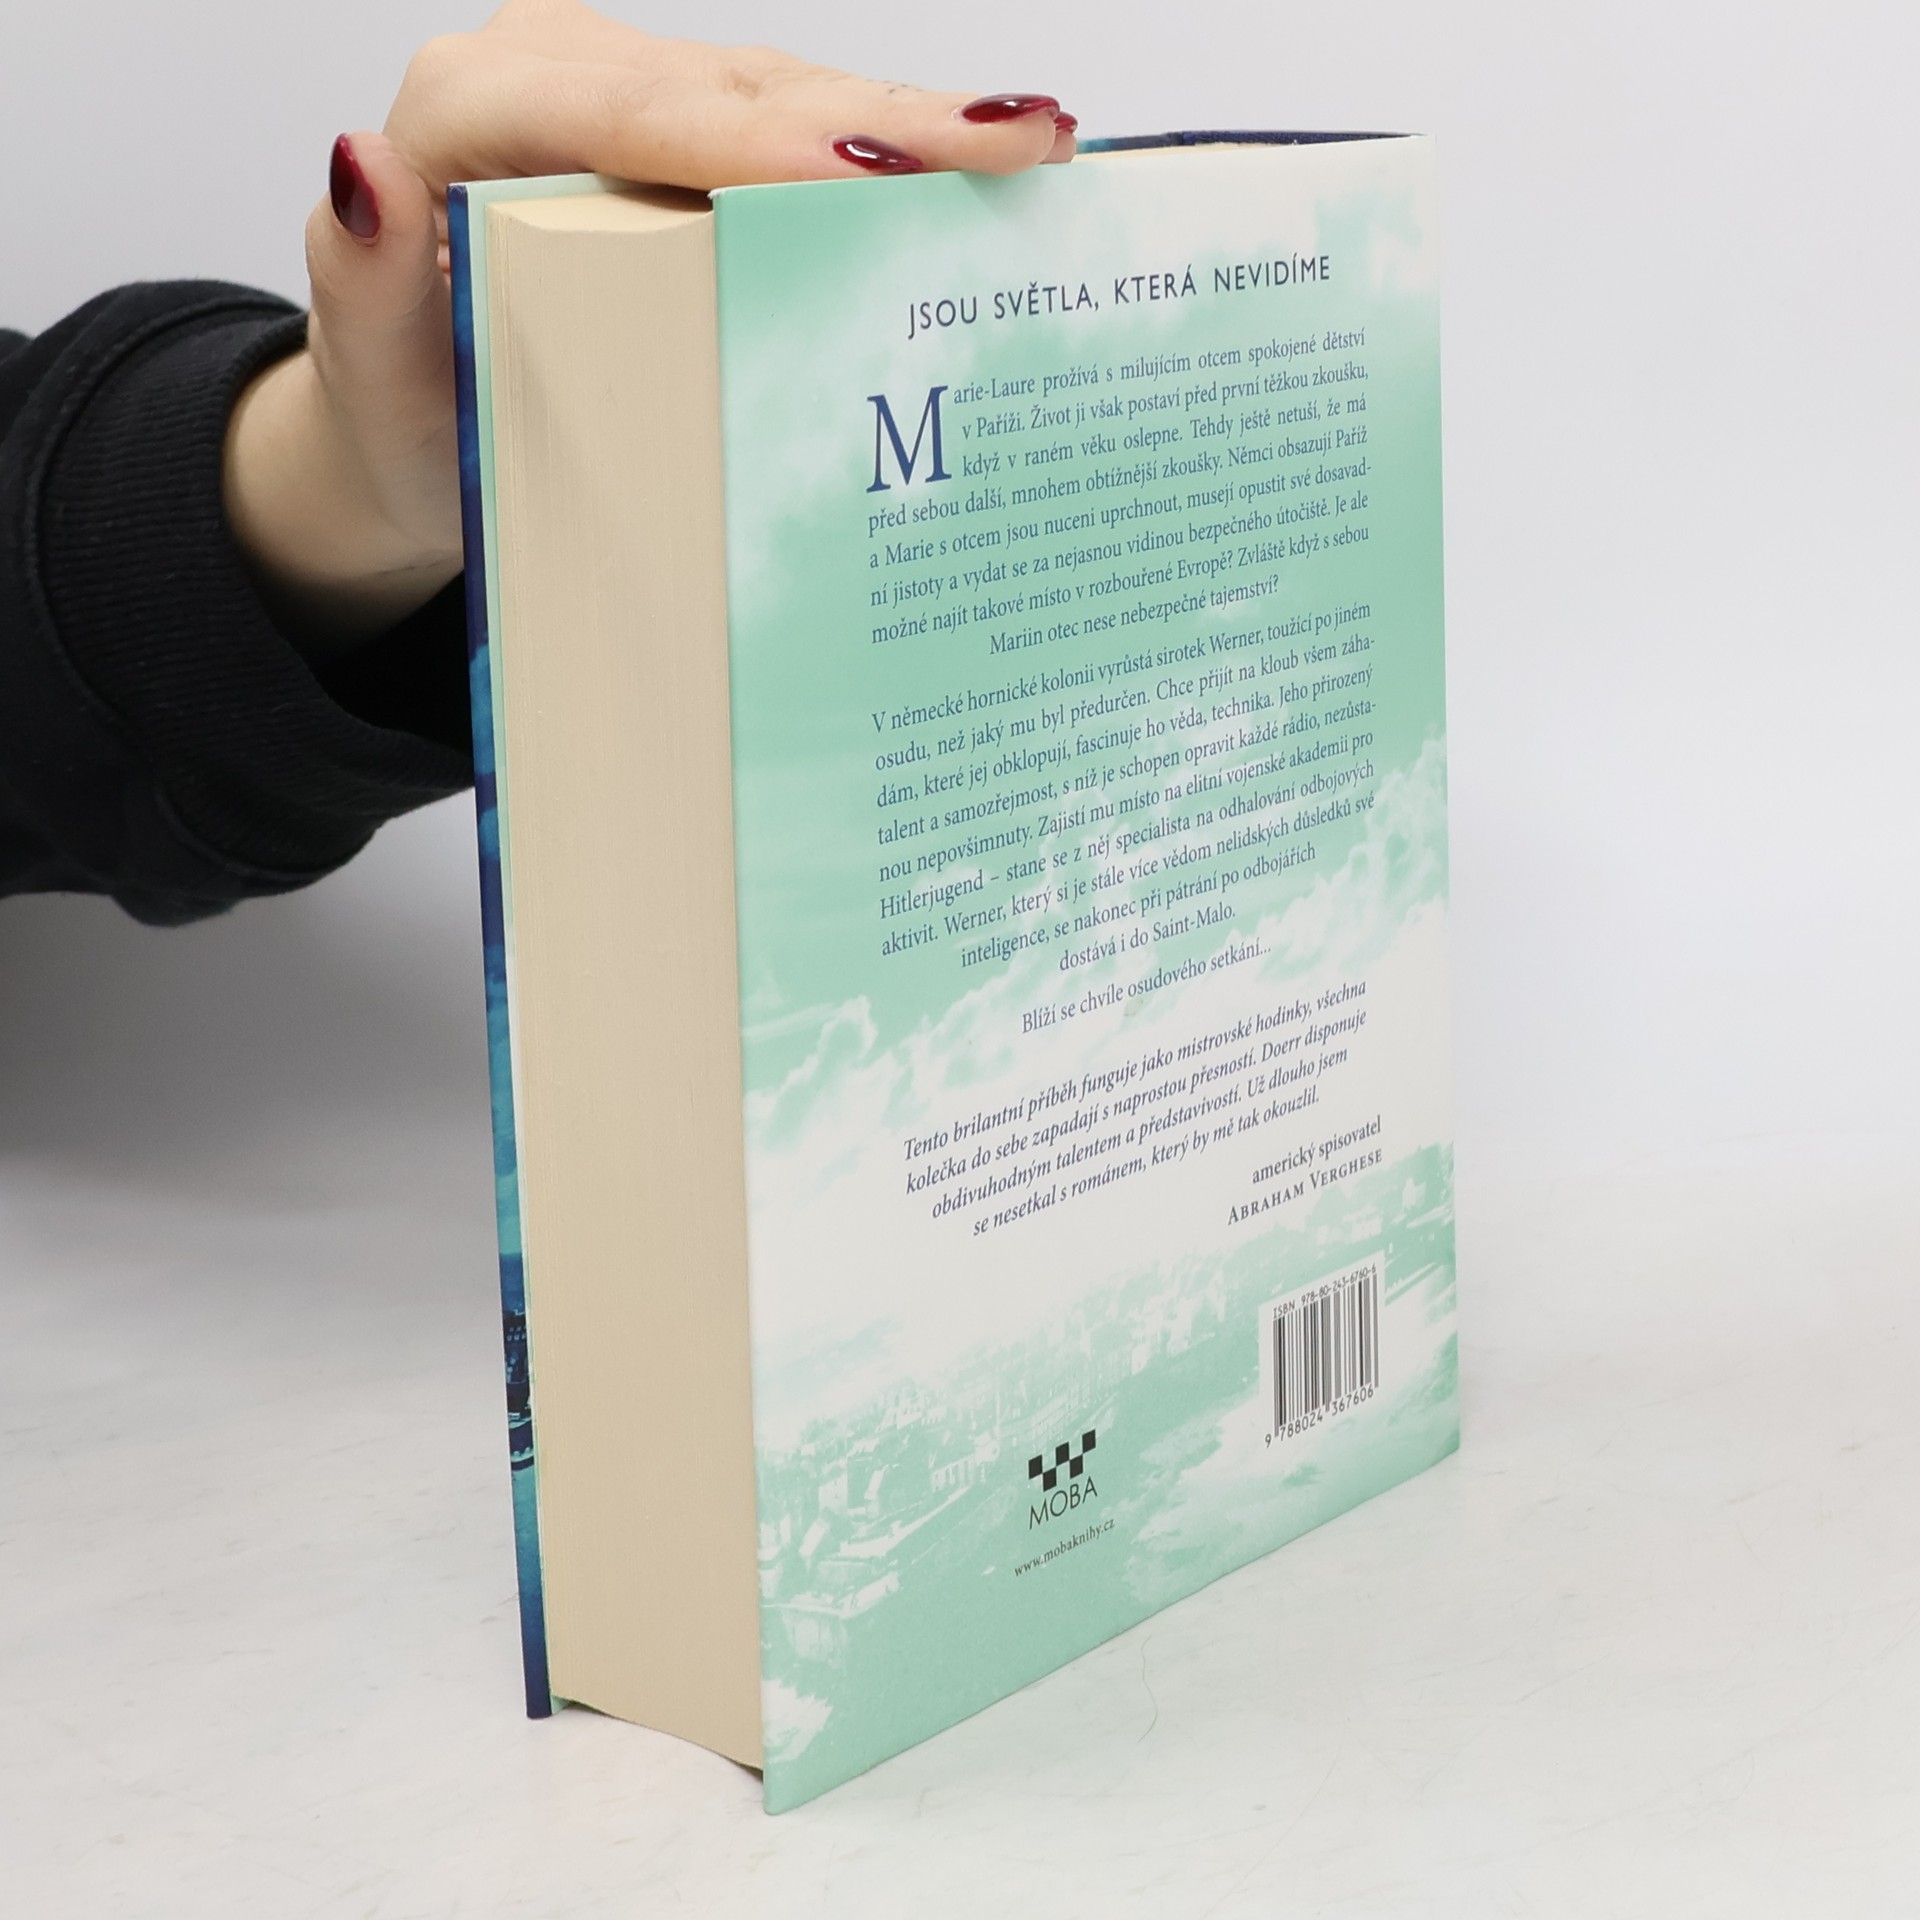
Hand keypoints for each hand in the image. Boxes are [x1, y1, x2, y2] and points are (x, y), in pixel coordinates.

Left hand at [224, 0, 1075, 652]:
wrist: (416, 434)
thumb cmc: (400, 413)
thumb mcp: (368, 371)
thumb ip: (357, 280)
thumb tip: (363, 172)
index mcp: (473, 113)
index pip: (629, 111)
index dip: (756, 140)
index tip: (864, 177)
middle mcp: (558, 79)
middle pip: (738, 89)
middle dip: (884, 120)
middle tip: (1015, 143)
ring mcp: (630, 103)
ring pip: (787, 100)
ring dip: (912, 132)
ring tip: (1032, 150)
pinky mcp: (683, 144)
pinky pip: (794, 138)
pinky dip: (885, 163)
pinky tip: (976, 174)